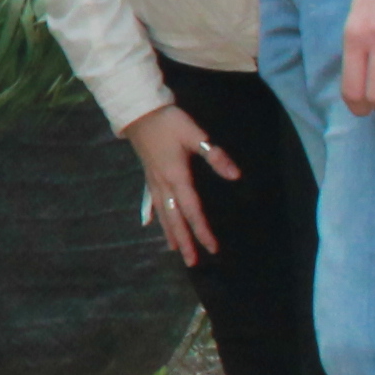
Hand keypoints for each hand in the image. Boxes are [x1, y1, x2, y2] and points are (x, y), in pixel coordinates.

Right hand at [122, 101, 238, 265]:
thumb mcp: (195, 134)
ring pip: (162, 214)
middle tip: (192, 263)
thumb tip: (235, 175)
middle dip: (184, 241)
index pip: (192, 211)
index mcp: (177, 177)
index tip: (212, 248)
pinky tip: (148, 224)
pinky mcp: (148, 175)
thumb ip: (214, 155)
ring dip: (170, 233)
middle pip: (175, 219)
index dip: (202, 230)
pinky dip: (152, 215)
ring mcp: (153, 181)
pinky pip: (151, 202)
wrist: (139, 111)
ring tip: (175, 251)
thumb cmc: (169, 122)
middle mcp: (163, 185)